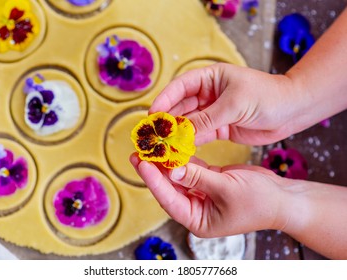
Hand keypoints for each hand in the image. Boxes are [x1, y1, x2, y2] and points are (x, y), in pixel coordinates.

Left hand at [130, 153, 292, 237]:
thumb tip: (172, 170)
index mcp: (198, 219)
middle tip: (139, 152)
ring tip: (152, 147)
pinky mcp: (210, 182)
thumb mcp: (226, 189)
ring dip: (167, 162)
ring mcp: (202, 195)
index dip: (153, 180)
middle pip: (170, 188)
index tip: (141, 163)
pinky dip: (184, 159)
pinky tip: (173, 146)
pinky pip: (192, 169)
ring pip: (179, 177)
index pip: (169, 199)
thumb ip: (198, 178)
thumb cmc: (259, 201)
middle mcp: (197, 209)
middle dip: (155, 170)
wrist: (282, 198)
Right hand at [150, 63, 297, 145]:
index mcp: (209, 78)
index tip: (152, 115)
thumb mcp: (234, 105)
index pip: (180, 87)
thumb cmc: (266, 96)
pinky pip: (200, 134)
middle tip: (153, 135)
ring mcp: (213, 111)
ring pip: (189, 123)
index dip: (164, 100)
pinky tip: (180, 150)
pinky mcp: (220, 127)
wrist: (292, 111)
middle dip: (167, 120)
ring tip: (163, 145)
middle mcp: (207, 94)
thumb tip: (179, 133)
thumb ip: (206, 119)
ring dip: (177, 134)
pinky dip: (190, 142)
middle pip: (180, 106)